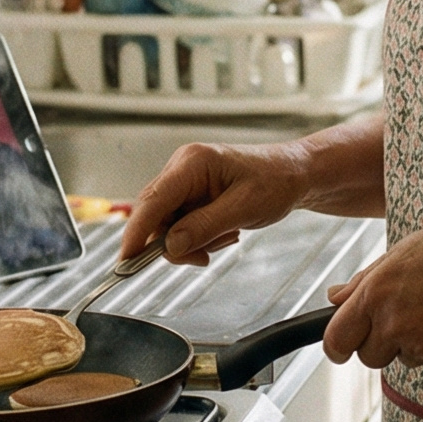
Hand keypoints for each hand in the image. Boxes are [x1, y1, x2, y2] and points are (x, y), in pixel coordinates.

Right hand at [120, 141, 305, 267]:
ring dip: (192, 241)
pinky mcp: (191, 195)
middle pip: (155, 216)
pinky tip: (224, 232)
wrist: (295, 175)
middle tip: (201, 258)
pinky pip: (181, 225)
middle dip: (175, 243)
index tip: (127, 259)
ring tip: (226, 236)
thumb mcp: (244, 208)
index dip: (136, 232)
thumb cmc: (276, 180)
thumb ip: (204, 227)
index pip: (153, 200)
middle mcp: (183, 169)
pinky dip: (199, 237)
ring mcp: (185, 182)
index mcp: (192, 162)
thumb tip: (171, 246)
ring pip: (168, 225)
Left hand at [322, 217, 422, 369]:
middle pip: (368, 357)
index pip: (336, 339)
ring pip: (402, 359)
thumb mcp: (402, 252)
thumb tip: (333, 297)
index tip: (341, 347)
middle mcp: (393, 322)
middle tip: (404, 317)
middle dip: (379, 343)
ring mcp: (421, 345)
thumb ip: (364, 280)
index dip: (337, 346)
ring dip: (412, 344)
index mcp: (376, 292)